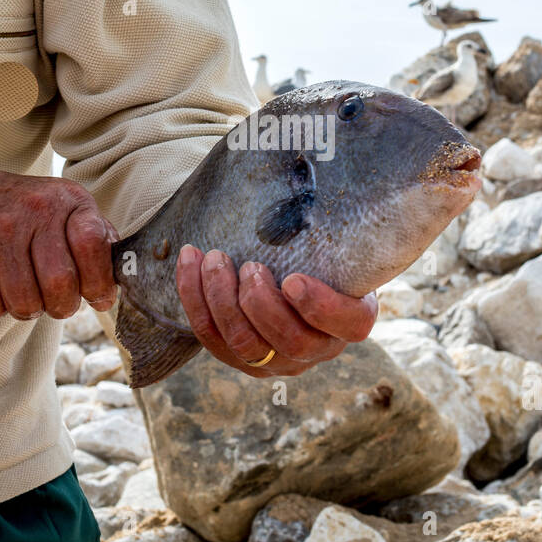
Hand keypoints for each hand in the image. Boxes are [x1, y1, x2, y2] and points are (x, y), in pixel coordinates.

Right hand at [0, 146, 117, 319]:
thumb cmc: (16, 210)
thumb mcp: (61, 206)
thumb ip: (95, 236)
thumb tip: (118, 281)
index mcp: (66, 199)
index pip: (95, 244)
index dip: (101, 282)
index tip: (97, 296)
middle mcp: (34, 210)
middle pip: (61, 286)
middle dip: (62, 306)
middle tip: (54, 300)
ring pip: (26, 304)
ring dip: (26, 309)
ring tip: (20, 289)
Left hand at [174, 245, 376, 377]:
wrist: (290, 261)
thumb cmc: (321, 247)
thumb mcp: (341, 238)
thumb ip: (343, 226)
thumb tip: (348, 181)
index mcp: (351, 319)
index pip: (347, 324)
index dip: (319, 307)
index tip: (293, 279)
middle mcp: (318, 347)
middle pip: (290, 341)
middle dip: (260, 303)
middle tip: (248, 265)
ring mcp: (277, 360)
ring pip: (245, 345)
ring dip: (222, 300)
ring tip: (215, 260)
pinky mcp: (239, 358)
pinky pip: (211, 337)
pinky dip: (194, 299)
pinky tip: (190, 261)